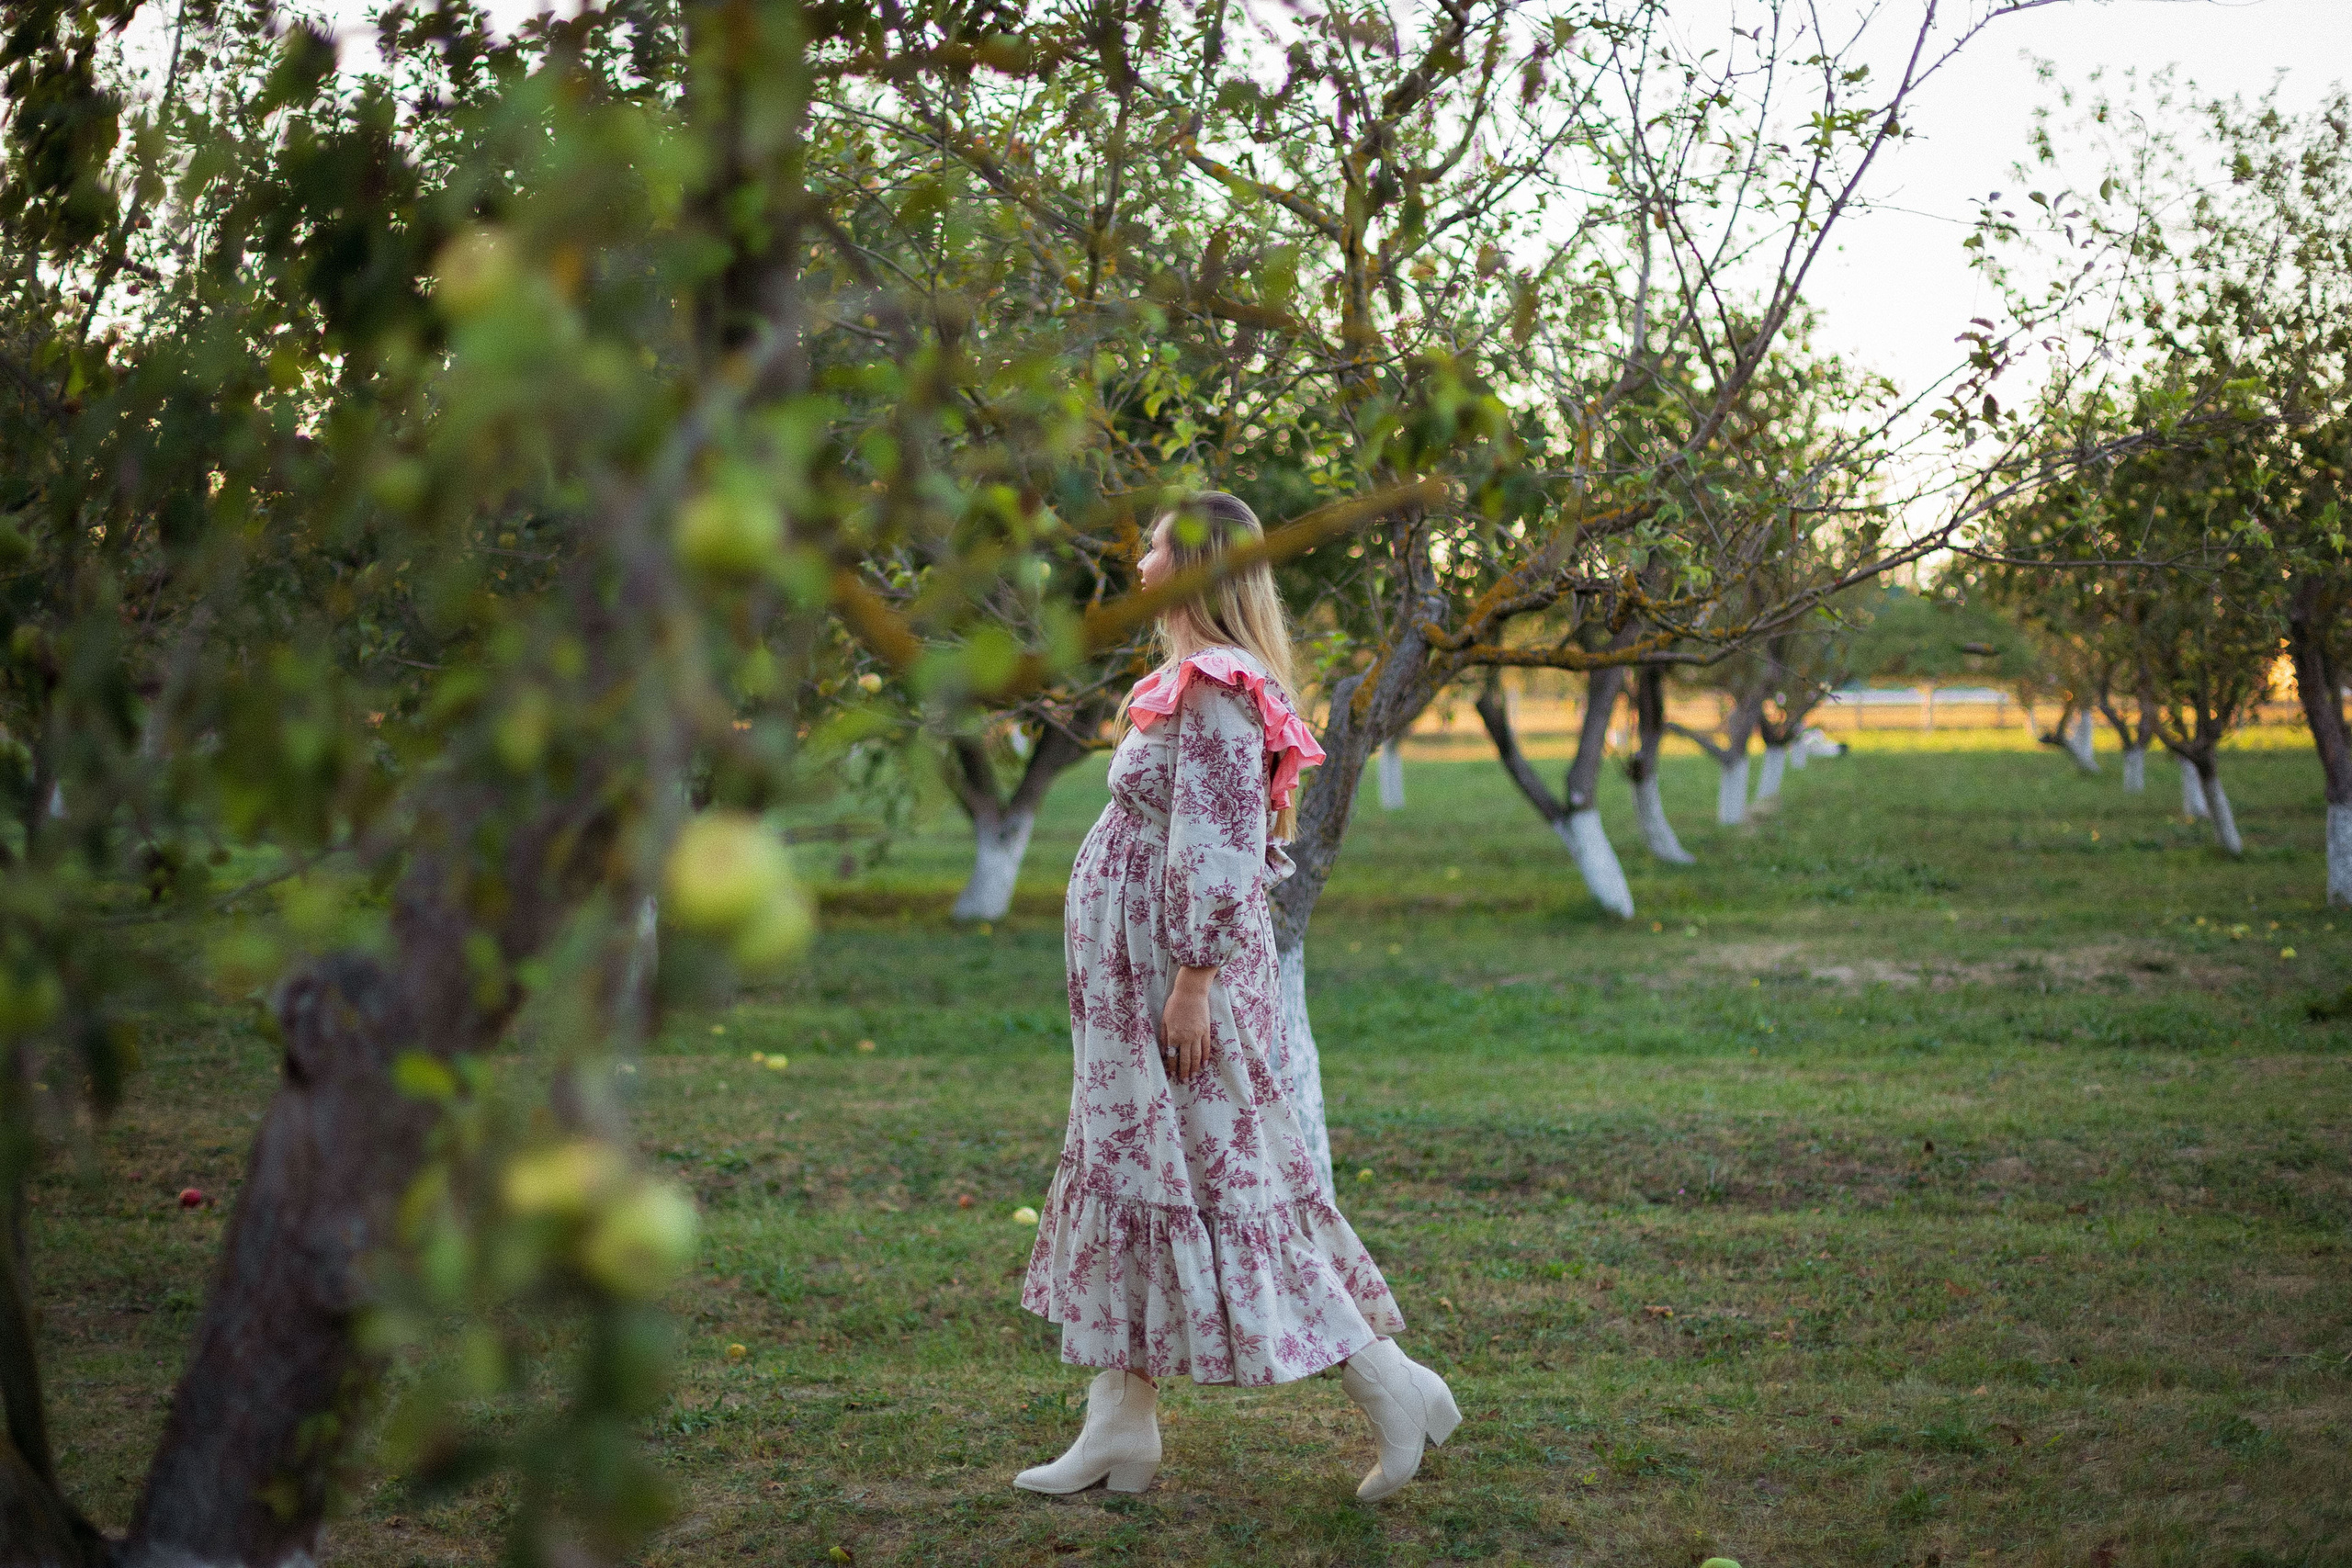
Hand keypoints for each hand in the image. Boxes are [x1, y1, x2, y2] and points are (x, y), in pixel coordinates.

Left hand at [1159, 966, 1217, 1081]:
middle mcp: (1186, 1038)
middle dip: (1185, 1072)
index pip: (1173, 1056)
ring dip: (1195, 1068)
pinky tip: (1205, 1064)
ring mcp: (1198, 1035)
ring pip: (1197, 1056)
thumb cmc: (1175, 1004)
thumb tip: (1165, 1052)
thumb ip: (1164, 1037)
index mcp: (1174, 1036)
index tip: (1172, 1075)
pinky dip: (1205, 1057)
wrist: (1191, 992)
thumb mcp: (1164, 1020)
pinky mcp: (1206, 1031)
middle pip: (1186, 1059)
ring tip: (1194, 1077)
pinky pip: (1206, 1047)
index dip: (1172, 1067)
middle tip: (1185, 1081)